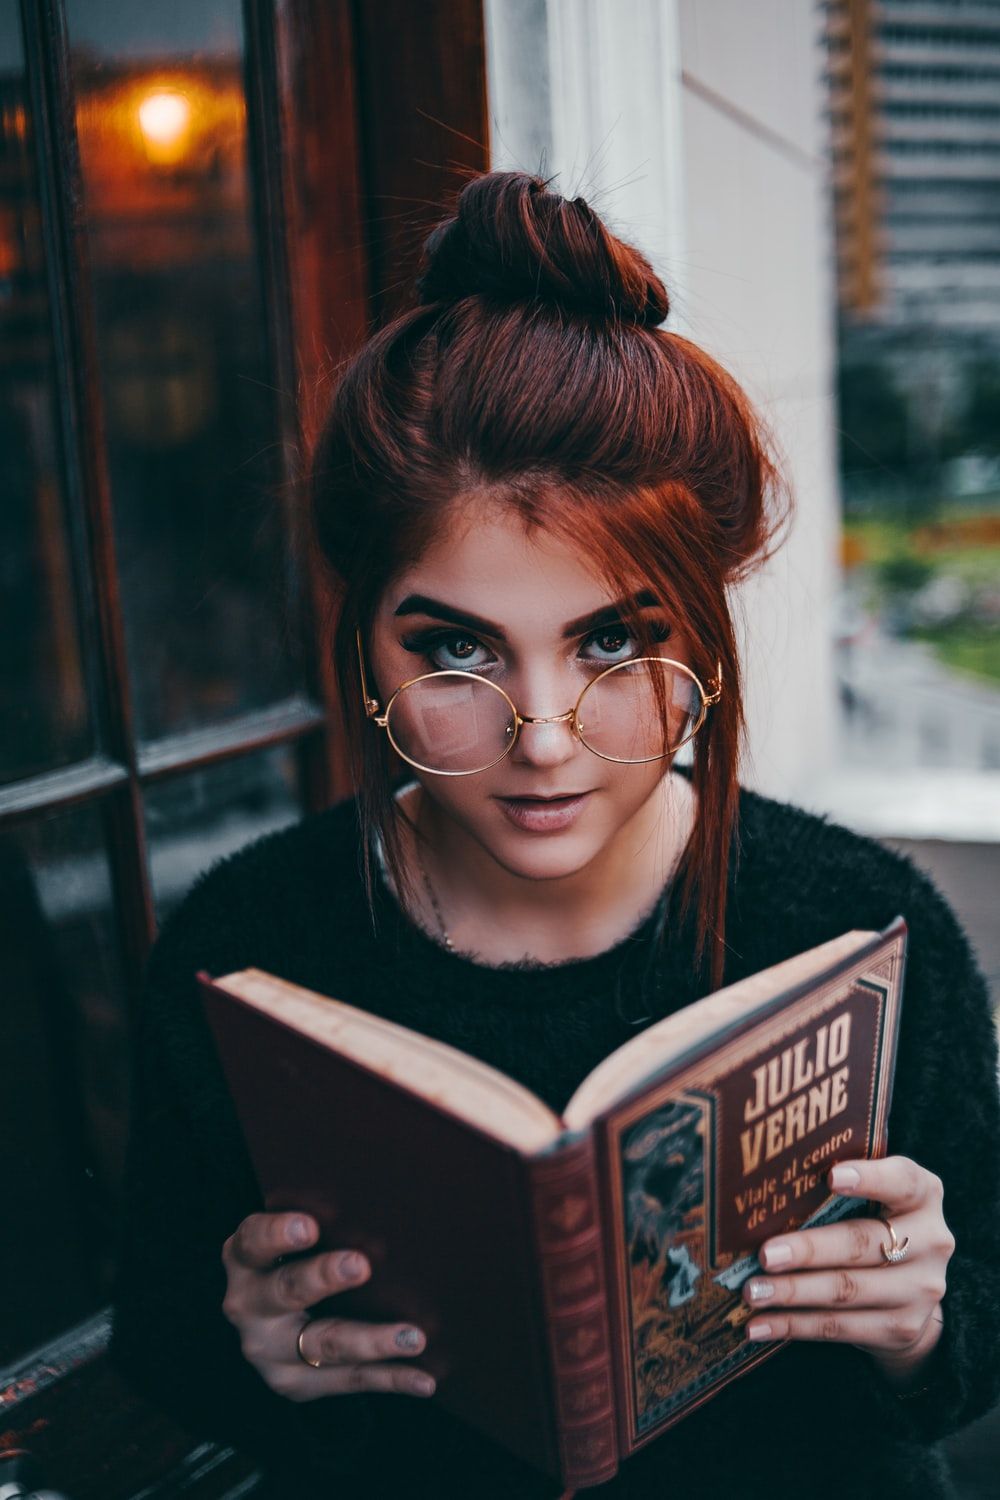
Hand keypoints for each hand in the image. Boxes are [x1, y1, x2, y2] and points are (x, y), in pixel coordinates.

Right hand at [221, 1211, 435, 1401]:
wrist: (273, 1320)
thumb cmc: (300, 1255)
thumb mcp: (294, 1236)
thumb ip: (323, 1222)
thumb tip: (388, 1198)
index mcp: (246, 1258)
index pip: (254, 1241)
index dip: (278, 1233)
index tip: (309, 1225)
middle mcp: (249, 1305)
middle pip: (286, 1290)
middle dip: (323, 1277)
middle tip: (361, 1265)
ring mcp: (270, 1350)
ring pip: (323, 1344)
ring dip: (371, 1340)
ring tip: (414, 1337)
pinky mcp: (296, 1383)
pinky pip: (350, 1381)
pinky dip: (391, 1378)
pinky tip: (424, 1380)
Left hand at [743, 1156, 954, 1385]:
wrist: (912, 1290)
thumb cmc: (873, 1222)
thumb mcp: (873, 1197)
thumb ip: (838, 1185)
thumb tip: (765, 1185)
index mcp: (923, 1195)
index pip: (902, 1180)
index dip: (869, 1178)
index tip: (831, 1177)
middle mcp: (931, 1241)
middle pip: (862, 1243)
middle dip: (809, 1250)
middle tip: (766, 1255)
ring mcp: (920, 1289)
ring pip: (847, 1290)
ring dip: (793, 1293)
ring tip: (752, 1292)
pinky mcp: (901, 1327)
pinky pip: (840, 1327)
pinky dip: (794, 1325)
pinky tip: (759, 1325)